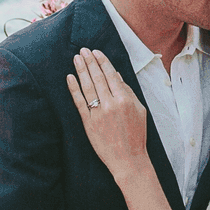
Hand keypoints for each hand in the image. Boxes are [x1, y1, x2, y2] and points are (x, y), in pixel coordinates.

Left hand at [68, 49, 148, 181]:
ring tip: (76, 58)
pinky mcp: (88, 123)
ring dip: (81, 70)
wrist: (128, 159)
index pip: (111, 75)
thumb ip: (128, 92)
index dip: (103, 62)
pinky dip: (74, 89)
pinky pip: (79, 102)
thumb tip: (116, 76)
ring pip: (87, 87)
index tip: (96, 52)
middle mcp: (110, 104)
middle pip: (97, 78)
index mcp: (125, 99)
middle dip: (90, 61)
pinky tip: (70, 77)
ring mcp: (98, 114)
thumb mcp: (140, 110)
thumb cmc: (136, 135)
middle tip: (83, 50)